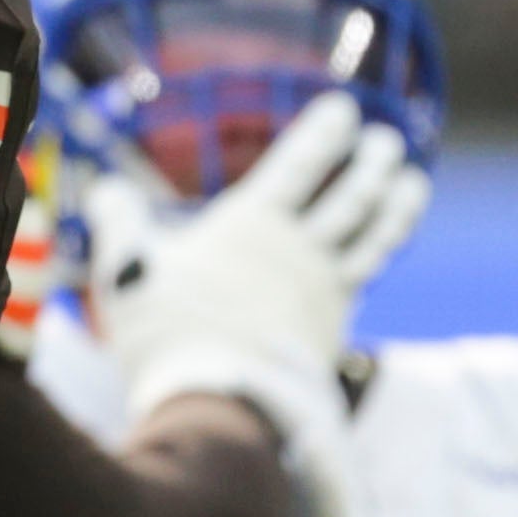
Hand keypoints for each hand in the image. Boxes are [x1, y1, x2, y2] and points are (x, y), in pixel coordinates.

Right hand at [89, 92, 432, 427]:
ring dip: (396, 208)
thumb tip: (104, 189)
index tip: (345, 108)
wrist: (217, 408)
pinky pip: (364, 282)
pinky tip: (381, 253)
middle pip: (351, 198)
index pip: (300, 165)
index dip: (324, 133)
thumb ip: (119, 223)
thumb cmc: (167, 333)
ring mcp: (322, 294)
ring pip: (373, 239)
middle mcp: (298, 252)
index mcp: (253, 225)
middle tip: (388, 141)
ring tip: (413, 185)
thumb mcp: (127, 269)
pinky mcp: (329, 332)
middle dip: (373, 164)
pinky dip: (380, 258)